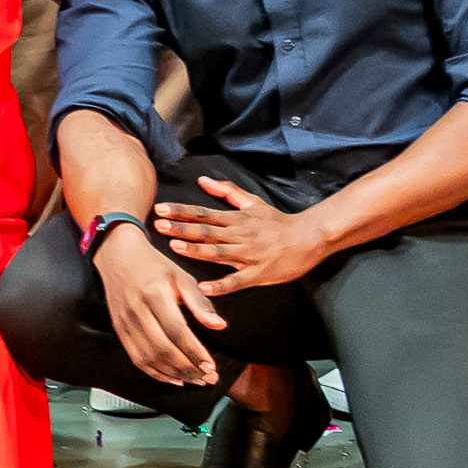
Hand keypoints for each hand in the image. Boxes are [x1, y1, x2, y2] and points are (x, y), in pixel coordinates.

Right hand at [89, 214, 226, 389]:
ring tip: (194, 379)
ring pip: (149, 358)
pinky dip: (156, 373)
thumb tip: (219, 325)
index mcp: (155, 294)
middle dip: (188, 368)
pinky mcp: (119, 330)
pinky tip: (173, 378)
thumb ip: (200, 302)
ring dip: (174, 374)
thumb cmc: (154, 266)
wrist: (119, 256)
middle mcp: (137, 310)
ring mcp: (125, 322)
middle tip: (207, 378)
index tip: (211, 366)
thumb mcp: (182, 277)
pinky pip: (137, 359)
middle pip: (163, 349)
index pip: (177, 331)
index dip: (194, 352)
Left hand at [153, 174, 333, 295]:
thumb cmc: (278, 222)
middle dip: (182, 228)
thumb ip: (227, 192)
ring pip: (219, 253)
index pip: (203, 213)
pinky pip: (237, 281)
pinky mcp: (258, 273)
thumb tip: (203, 180)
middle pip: (207, 231)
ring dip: (197, 250)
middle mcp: (239, 235)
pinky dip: (221, 285)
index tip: (160, 209)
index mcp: (236, 219)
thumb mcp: (253, 203)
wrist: (308, 237)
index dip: (181, 211)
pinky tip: (204, 288)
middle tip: (158, 225)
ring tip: (175, 247)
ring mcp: (248, 255)